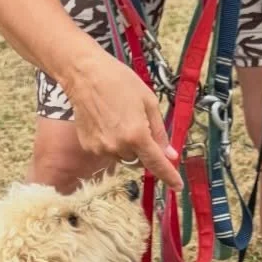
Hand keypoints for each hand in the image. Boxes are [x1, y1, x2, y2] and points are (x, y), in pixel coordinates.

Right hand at [65, 50, 181, 190]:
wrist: (84, 75)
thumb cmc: (119, 81)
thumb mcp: (149, 102)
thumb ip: (160, 132)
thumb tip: (169, 155)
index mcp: (137, 135)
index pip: (157, 163)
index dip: (169, 176)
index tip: (177, 186)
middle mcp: (119, 146)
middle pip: (139, 160)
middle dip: (143, 148)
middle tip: (138, 124)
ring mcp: (102, 148)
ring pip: (123, 157)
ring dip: (127, 146)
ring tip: (119, 119)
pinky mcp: (89, 147)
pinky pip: (108, 152)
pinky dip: (112, 143)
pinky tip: (107, 122)